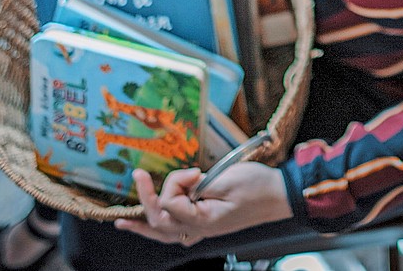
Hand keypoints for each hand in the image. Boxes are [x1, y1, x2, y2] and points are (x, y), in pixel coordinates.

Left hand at [114, 162, 292, 244]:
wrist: (279, 195)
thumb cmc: (257, 187)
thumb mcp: (225, 182)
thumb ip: (196, 188)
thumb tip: (178, 188)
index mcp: (204, 221)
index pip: (171, 203)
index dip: (175, 182)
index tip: (195, 170)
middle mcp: (199, 229)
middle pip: (160, 221)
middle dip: (146, 198)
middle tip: (138, 175)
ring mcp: (203, 228)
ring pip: (164, 232)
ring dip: (143, 224)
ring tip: (123, 221)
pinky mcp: (206, 222)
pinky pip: (176, 231)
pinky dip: (159, 228)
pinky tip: (149, 226)